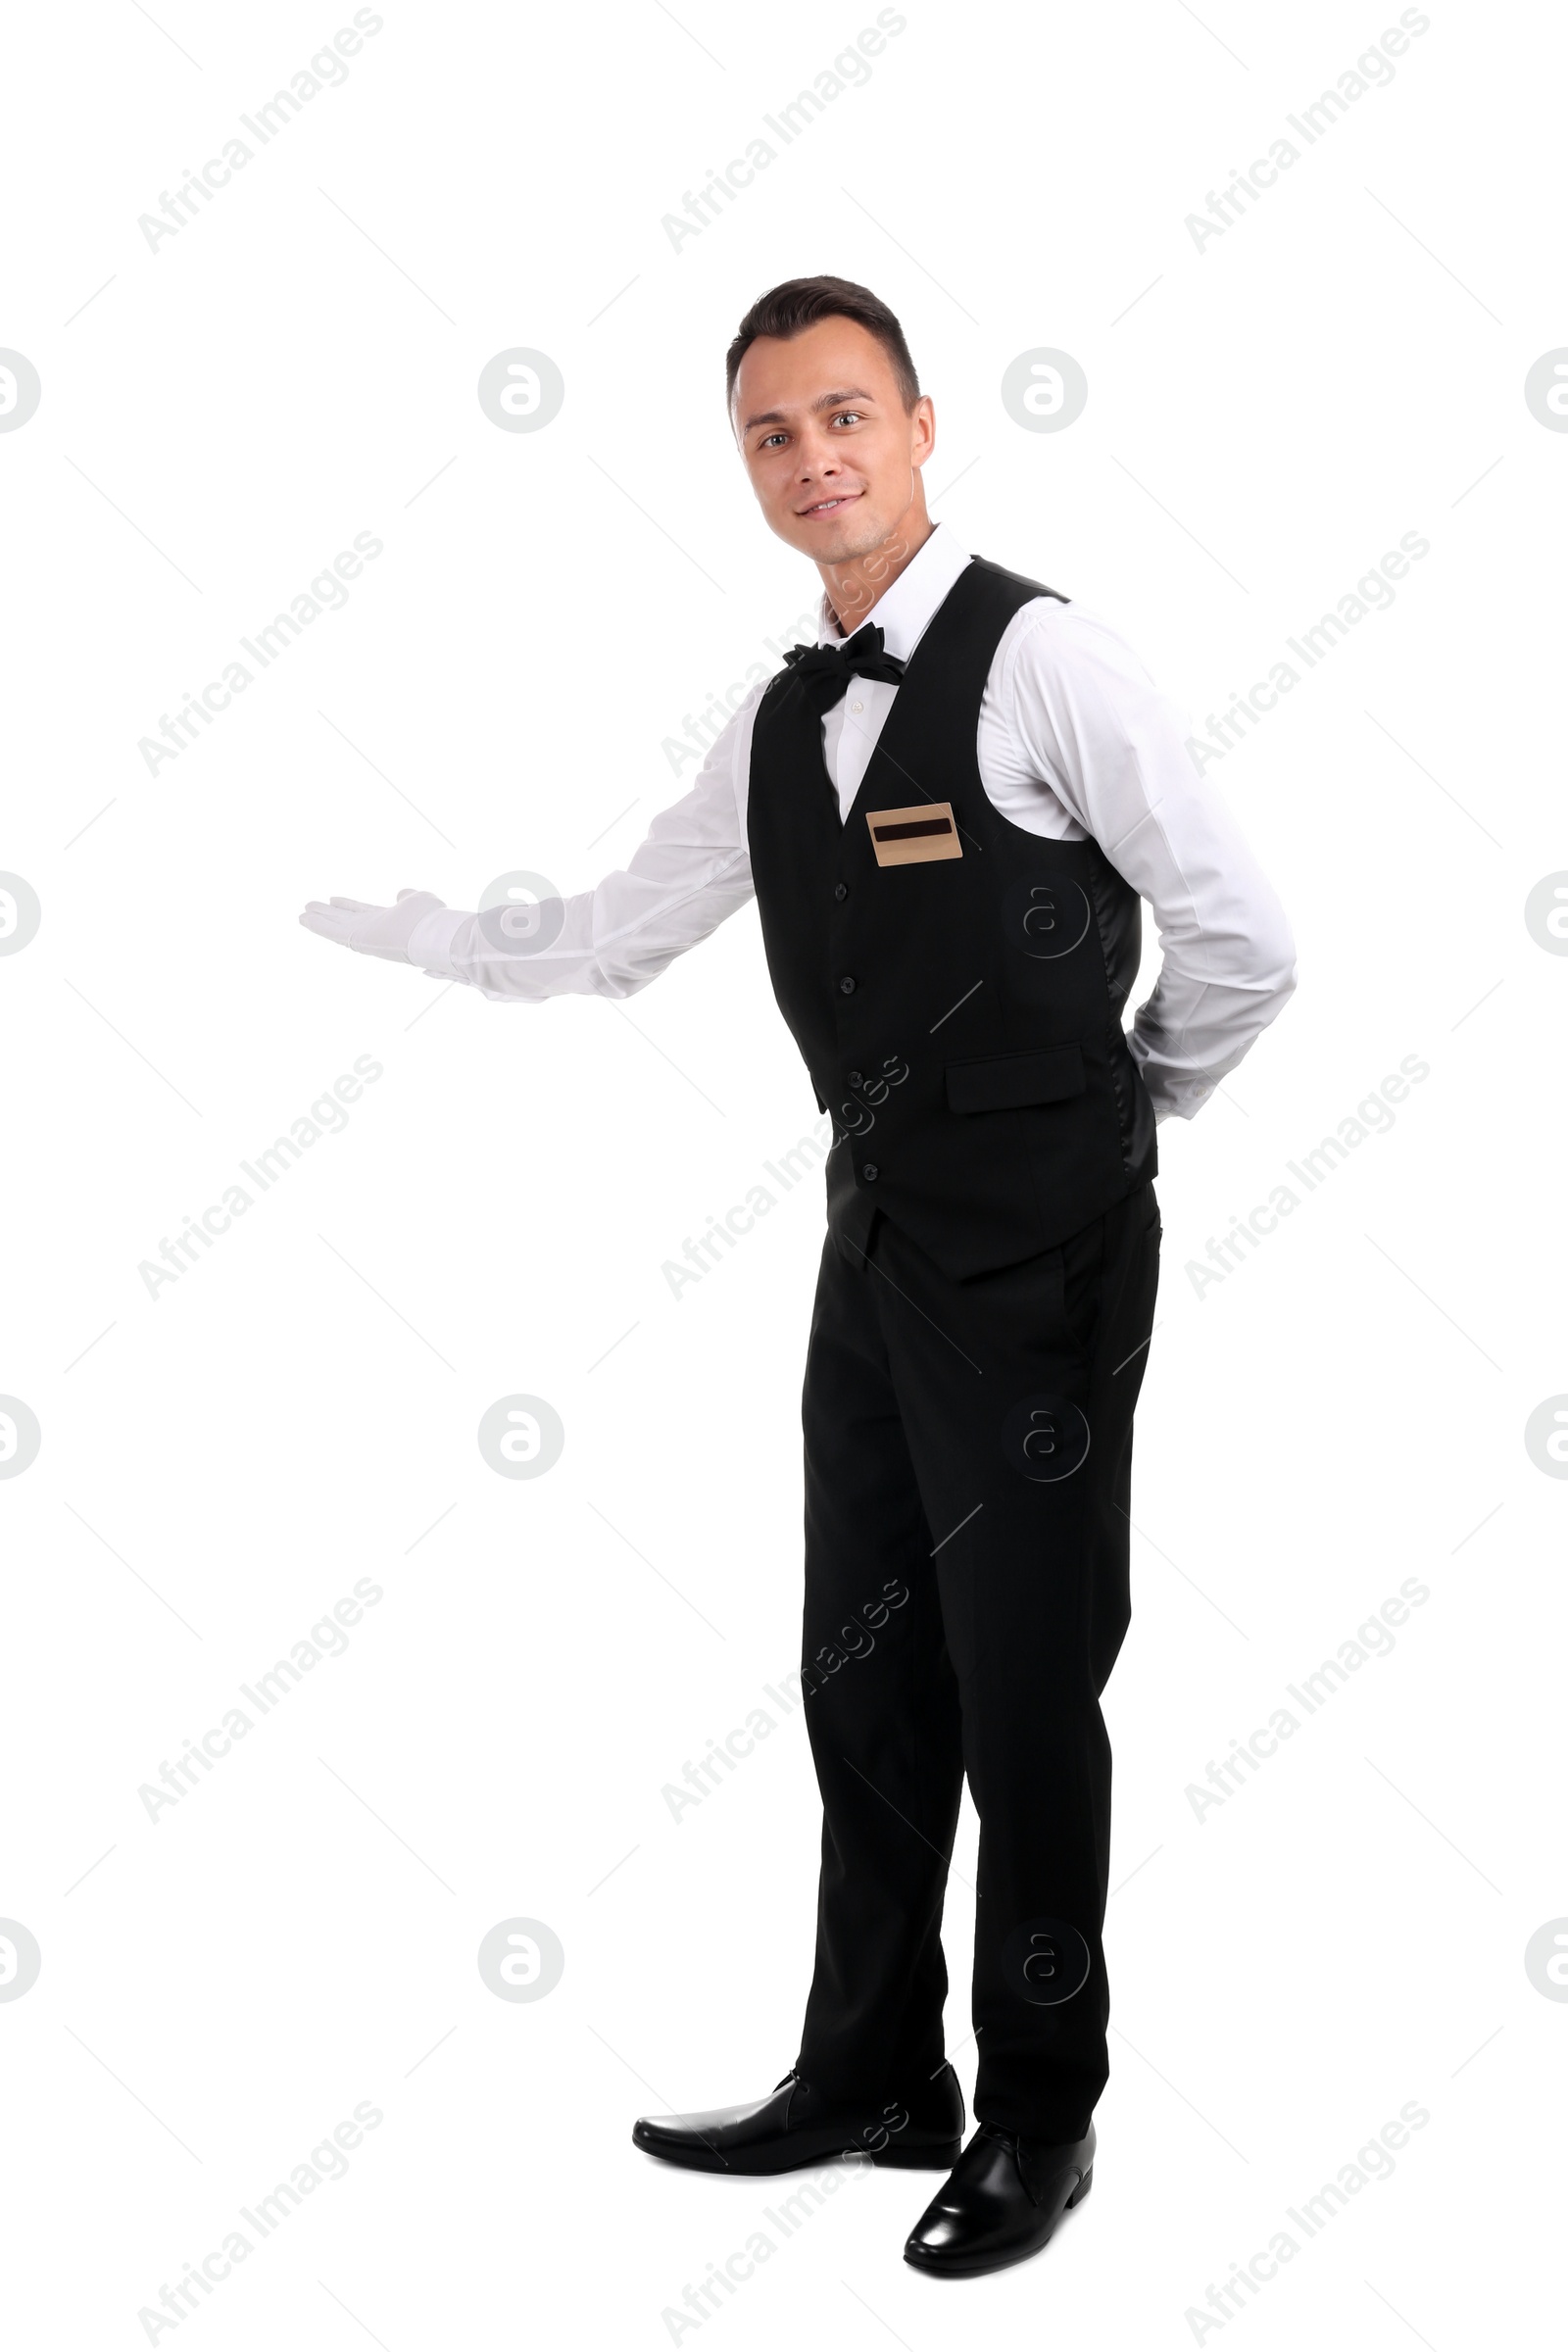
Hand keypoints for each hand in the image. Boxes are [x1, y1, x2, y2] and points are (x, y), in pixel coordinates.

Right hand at [299, 889, 446, 961]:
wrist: (433, 933)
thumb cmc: (430, 918)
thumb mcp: (418, 900)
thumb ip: (407, 896)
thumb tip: (402, 893)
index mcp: (387, 920)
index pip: (362, 912)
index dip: (347, 905)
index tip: (333, 899)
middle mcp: (374, 929)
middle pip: (344, 920)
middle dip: (327, 914)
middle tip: (308, 907)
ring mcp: (364, 936)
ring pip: (335, 927)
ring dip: (318, 921)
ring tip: (301, 914)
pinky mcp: (358, 940)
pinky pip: (333, 933)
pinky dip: (318, 926)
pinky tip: (304, 919)